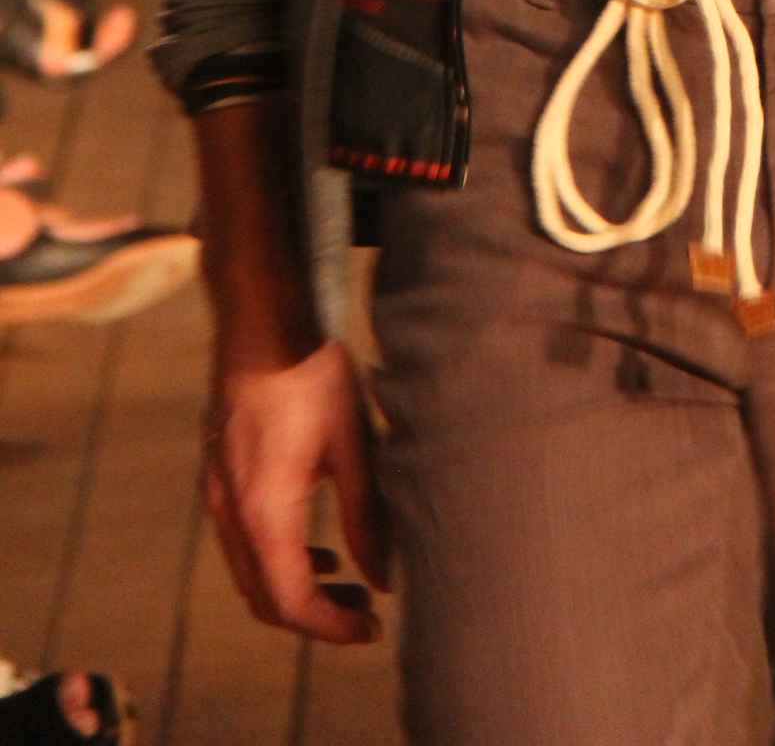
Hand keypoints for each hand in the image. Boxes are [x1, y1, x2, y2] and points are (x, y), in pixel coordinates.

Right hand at [204, 338, 390, 643]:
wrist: (261, 319)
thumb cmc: (311, 373)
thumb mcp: (352, 444)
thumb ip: (367, 516)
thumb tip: (384, 576)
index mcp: (264, 511)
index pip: (290, 601)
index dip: (331, 628)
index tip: (372, 628)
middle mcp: (230, 513)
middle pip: (264, 598)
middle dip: (315, 615)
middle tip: (366, 610)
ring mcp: (217, 496)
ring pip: (250, 573)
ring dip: (295, 588)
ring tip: (348, 580)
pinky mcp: (218, 477)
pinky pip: (242, 543)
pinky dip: (278, 558)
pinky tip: (316, 544)